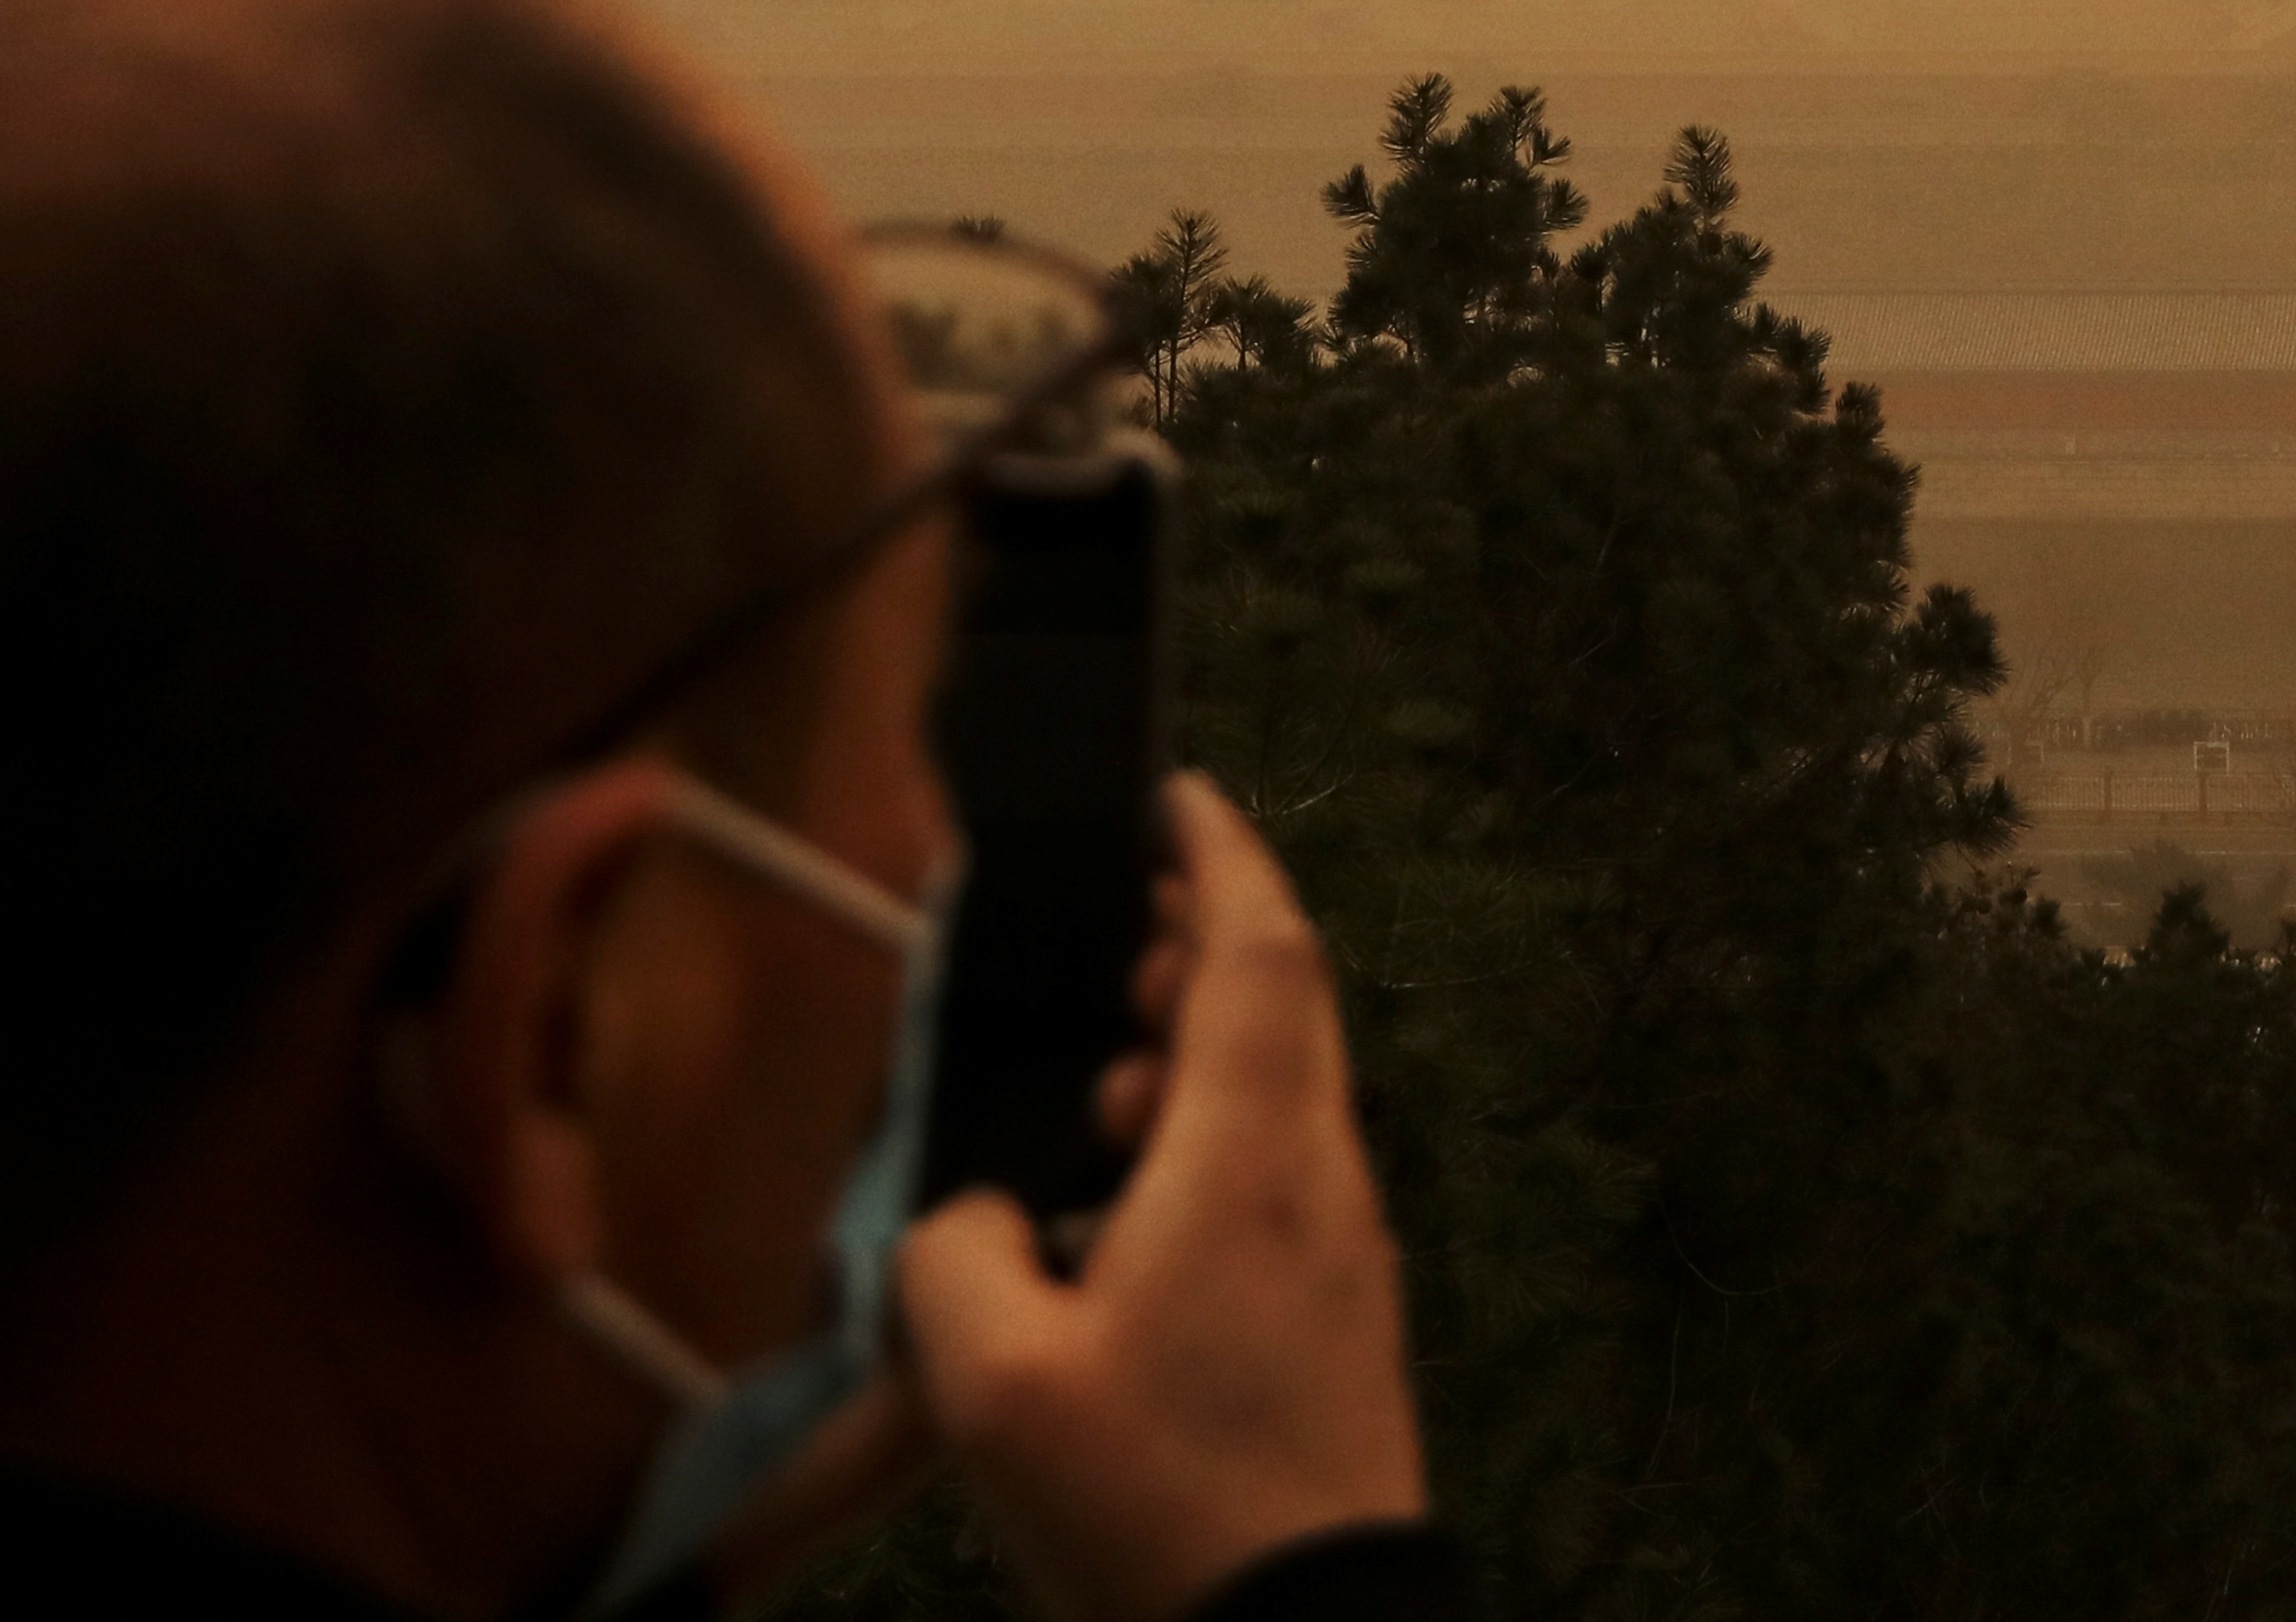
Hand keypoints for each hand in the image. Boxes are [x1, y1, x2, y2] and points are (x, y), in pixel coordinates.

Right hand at [893, 777, 1428, 1621]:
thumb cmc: (1163, 1500)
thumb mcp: (995, 1381)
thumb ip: (955, 1258)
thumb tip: (975, 1220)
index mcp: (1254, 1157)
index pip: (1261, 950)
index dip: (1219, 856)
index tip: (1176, 795)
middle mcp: (1320, 1179)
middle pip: (1283, 1009)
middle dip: (1203, 948)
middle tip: (1124, 937)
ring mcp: (1341, 1251)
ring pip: (1280, 1097)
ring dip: (1195, 1061)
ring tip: (1100, 1089)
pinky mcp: (1334, 1318)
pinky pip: (1274, 1182)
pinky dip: (1203, 1150)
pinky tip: (1120, 1221)